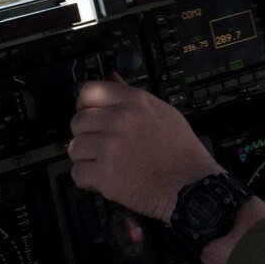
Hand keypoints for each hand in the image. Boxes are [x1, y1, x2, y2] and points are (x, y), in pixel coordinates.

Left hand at [69, 78, 220, 222]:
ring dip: (85, 158)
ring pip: (74, 148)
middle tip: (99, 145)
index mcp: (134, 102)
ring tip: (102, 163)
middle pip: (78, 121)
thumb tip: (112, 77)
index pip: (89, 91)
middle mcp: (119, 121)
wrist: (190, 186)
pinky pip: (77, 173)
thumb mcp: (162, 112)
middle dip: (85, 135)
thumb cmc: (181, 152)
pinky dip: (86, 179)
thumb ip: (131, 95)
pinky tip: (101, 179)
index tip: (87, 113)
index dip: (83, 104)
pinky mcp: (105, 175)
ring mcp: (110, 148)